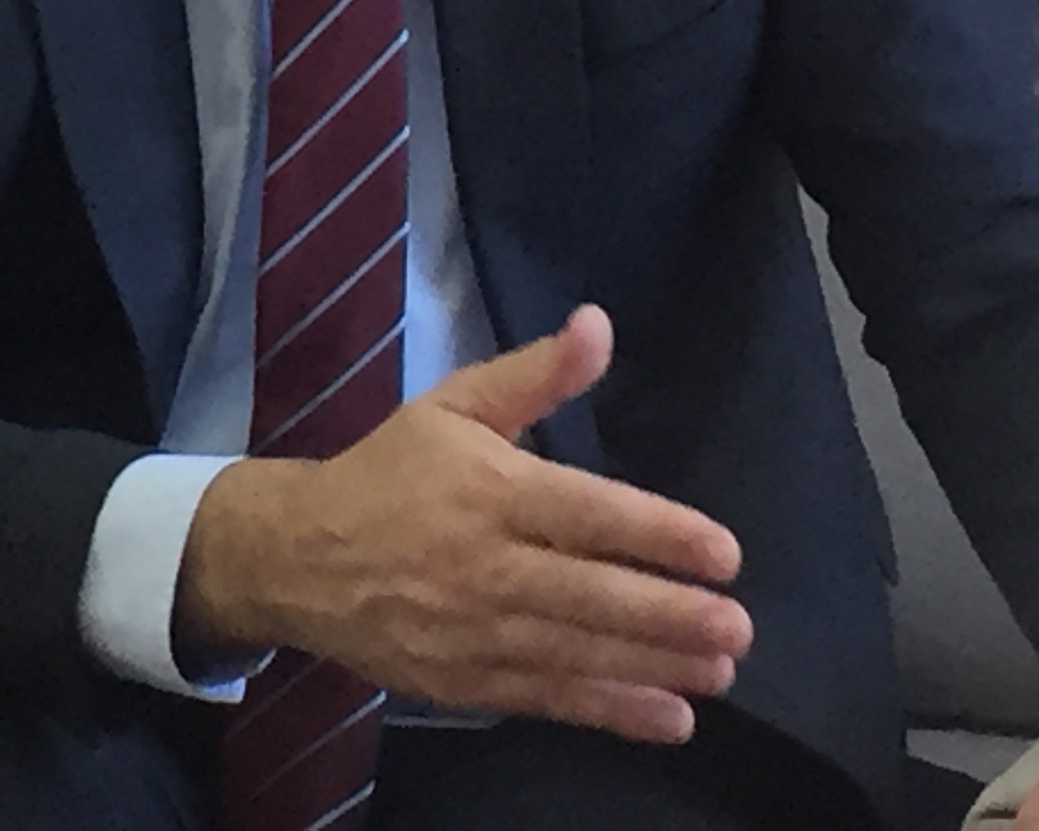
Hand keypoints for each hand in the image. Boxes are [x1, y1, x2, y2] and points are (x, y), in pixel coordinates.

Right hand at [172, 304, 749, 742]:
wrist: (300, 558)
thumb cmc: (390, 473)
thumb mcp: (454, 405)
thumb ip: (534, 374)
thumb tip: (599, 324)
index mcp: (490, 490)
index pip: (587, 514)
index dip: (659, 534)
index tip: (725, 553)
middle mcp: (487, 565)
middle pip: (590, 594)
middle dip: (669, 615)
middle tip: (738, 628)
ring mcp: (476, 631)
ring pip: (579, 652)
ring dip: (655, 666)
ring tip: (721, 671)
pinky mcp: (467, 682)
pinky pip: (550, 697)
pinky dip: (611, 710)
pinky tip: (669, 716)